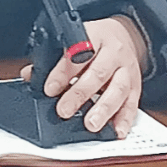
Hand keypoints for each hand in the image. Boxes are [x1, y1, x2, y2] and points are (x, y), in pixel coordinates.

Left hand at [20, 16, 146, 138]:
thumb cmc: (94, 40)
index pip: (77, 54)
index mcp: (94, 35)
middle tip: (63, 111)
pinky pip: (133, 103)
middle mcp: (113, 52)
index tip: (49, 89)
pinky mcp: (136, 86)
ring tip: (91, 124)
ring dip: (103, 109)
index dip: (62, 73)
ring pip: (118, 89)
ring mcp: (127, 69)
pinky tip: (116, 131)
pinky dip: (125, 119)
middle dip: (79, 94)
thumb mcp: (74, 40)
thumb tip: (30, 76)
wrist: (124, 35)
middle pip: (97, 73)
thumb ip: (53, 58)